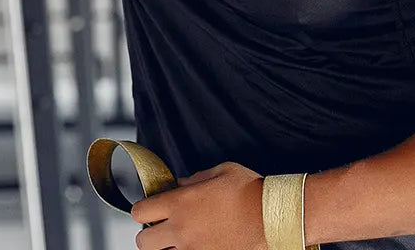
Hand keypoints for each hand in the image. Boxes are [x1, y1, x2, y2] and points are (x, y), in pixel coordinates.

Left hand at [130, 161, 267, 249]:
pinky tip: (197, 248)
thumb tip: (182, 184)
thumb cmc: (250, 191)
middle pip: (143, 241)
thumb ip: (195, 179)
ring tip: (180, 242)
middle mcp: (181, 229)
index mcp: (180, 203)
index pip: (139, 211)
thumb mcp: (220, 172)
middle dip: (150, 235)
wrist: (274, 217)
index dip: (144, 209)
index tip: (153, 209)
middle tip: (162, 229)